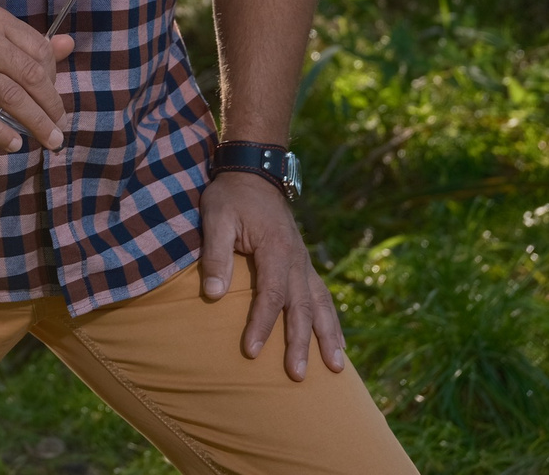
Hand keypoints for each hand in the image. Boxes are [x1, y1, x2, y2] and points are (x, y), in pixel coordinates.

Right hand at [0, 4, 73, 152]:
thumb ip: (28, 41)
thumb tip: (69, 45)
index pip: (39, 50)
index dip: (54, 78)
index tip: (51, 98)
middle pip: (30, 76)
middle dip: (51, 107)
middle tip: (59, 128)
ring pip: (10, 96)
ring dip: (35, 123)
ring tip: (49, 141)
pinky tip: (13, 143)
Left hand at [199, 170, 346, 379]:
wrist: (254, 172)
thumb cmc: (231, 196)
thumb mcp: (216, 217)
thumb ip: (215, 255)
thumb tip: (211, 295)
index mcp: (276, 248)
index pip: (271, 294)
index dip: (262, 324)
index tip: (251, 351)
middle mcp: (297, 260)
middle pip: (302, 307)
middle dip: (300, 343)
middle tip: (297, 376)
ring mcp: (304, 263)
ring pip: (321, 305)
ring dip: (328, 337)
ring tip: (336, 369)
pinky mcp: (304, 265)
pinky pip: (323, 298)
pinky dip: (332, 322)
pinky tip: (338, 345)